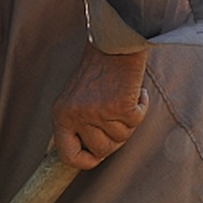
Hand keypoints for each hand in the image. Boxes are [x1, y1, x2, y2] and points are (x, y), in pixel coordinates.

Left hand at [51, 42, 149, 168]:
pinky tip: (137, 91)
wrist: (114, 41)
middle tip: (118, 118)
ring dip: (128, 120)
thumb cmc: (98, 69)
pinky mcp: (120, 106)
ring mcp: (97, 112)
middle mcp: (76, 116)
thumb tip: (91, 155)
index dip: (85, 161)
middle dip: (115, 138)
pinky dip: (141, 106)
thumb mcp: (76, 98)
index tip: (97, 157)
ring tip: (124, 96)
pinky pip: (137, 120)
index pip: (68, 155)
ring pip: (122, 137)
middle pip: (102, 150)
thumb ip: (79, 124)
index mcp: (61, 115)